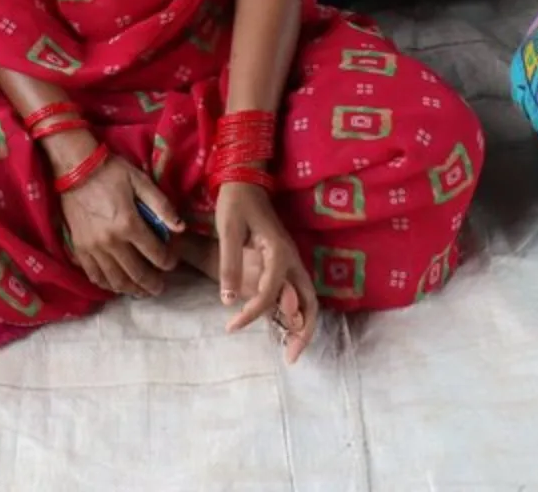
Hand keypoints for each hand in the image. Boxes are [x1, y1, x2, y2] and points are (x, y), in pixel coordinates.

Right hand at [55, 149, 180, 296]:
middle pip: (137, 273)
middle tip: (160, 288)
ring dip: (132, 289)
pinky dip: (107, 284)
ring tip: (141, 292)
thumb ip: (162, 205)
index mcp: (129, 224)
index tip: (172, 263)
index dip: (168, 262)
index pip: (155, 253)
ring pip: (116, 280)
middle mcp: (111, 241)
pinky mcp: (80, 249)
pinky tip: (116, 285)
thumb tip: (181, 228)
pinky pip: (94, 275)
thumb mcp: (141, 181)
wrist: (75, 168)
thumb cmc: (111, 172)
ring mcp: (93, 248)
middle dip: (152, 284)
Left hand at [214, 180, 319, 363]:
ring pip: (307, 300)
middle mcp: (291, 259)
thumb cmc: (235, 202)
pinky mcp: (285, 264)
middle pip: (309, 302)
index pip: (270, 292)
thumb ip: (230, 264)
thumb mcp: (228, 230)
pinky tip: (282, 331)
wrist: (244, 180)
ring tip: (290, 352)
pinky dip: (295, 315)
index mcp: (279, 251)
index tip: (231, 326)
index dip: (252, 312)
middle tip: (290, 358)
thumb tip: (228, 302)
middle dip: (303, 332)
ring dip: (302, 327)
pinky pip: (296, 294)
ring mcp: (291, 262)